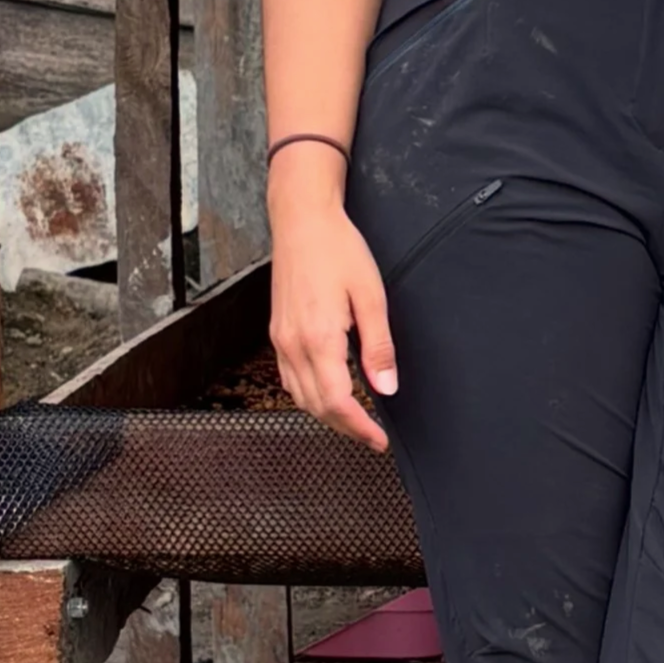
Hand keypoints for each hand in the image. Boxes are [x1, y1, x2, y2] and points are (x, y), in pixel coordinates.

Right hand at [269, 172, 397, 453]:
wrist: (302, 222)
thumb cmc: (339, 250)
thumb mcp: (371, 295)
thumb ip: (379, 346)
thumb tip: (386, 388)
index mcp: (319, 338)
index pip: (337, 401)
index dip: (359, 427)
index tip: (379, 440)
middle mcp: (293, 344)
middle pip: (315, 406)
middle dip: (345, 427)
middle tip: (372, 436)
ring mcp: (281, 339)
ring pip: (298, 395)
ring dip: (326, 414)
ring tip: (355, 419)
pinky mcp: (277, 332)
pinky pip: (289, 377)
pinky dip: (308, 395)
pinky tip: (328, 392)